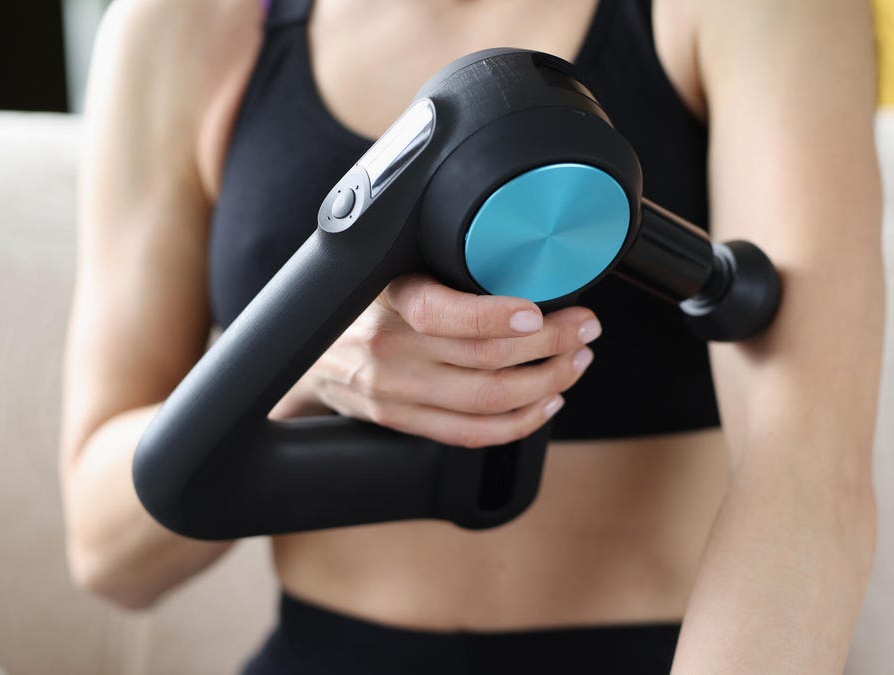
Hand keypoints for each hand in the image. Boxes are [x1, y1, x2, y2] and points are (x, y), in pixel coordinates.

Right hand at [271, 273, 601, 447]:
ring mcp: (394, 391)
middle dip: (551, 344)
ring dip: (547, 382)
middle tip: (585, 328)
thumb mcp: (393, 266)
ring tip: (576, 362)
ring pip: (487, 400)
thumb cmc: (366, 301)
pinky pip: (470, 435)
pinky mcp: (401, 421)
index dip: (498, 317)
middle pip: (484, 359)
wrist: (308, 349)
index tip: (541, 312)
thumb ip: (442, 266)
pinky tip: (547, 402)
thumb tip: (522, 257)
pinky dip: (518, 422)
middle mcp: (389, 348)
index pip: (443, 313)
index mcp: (390, 298)